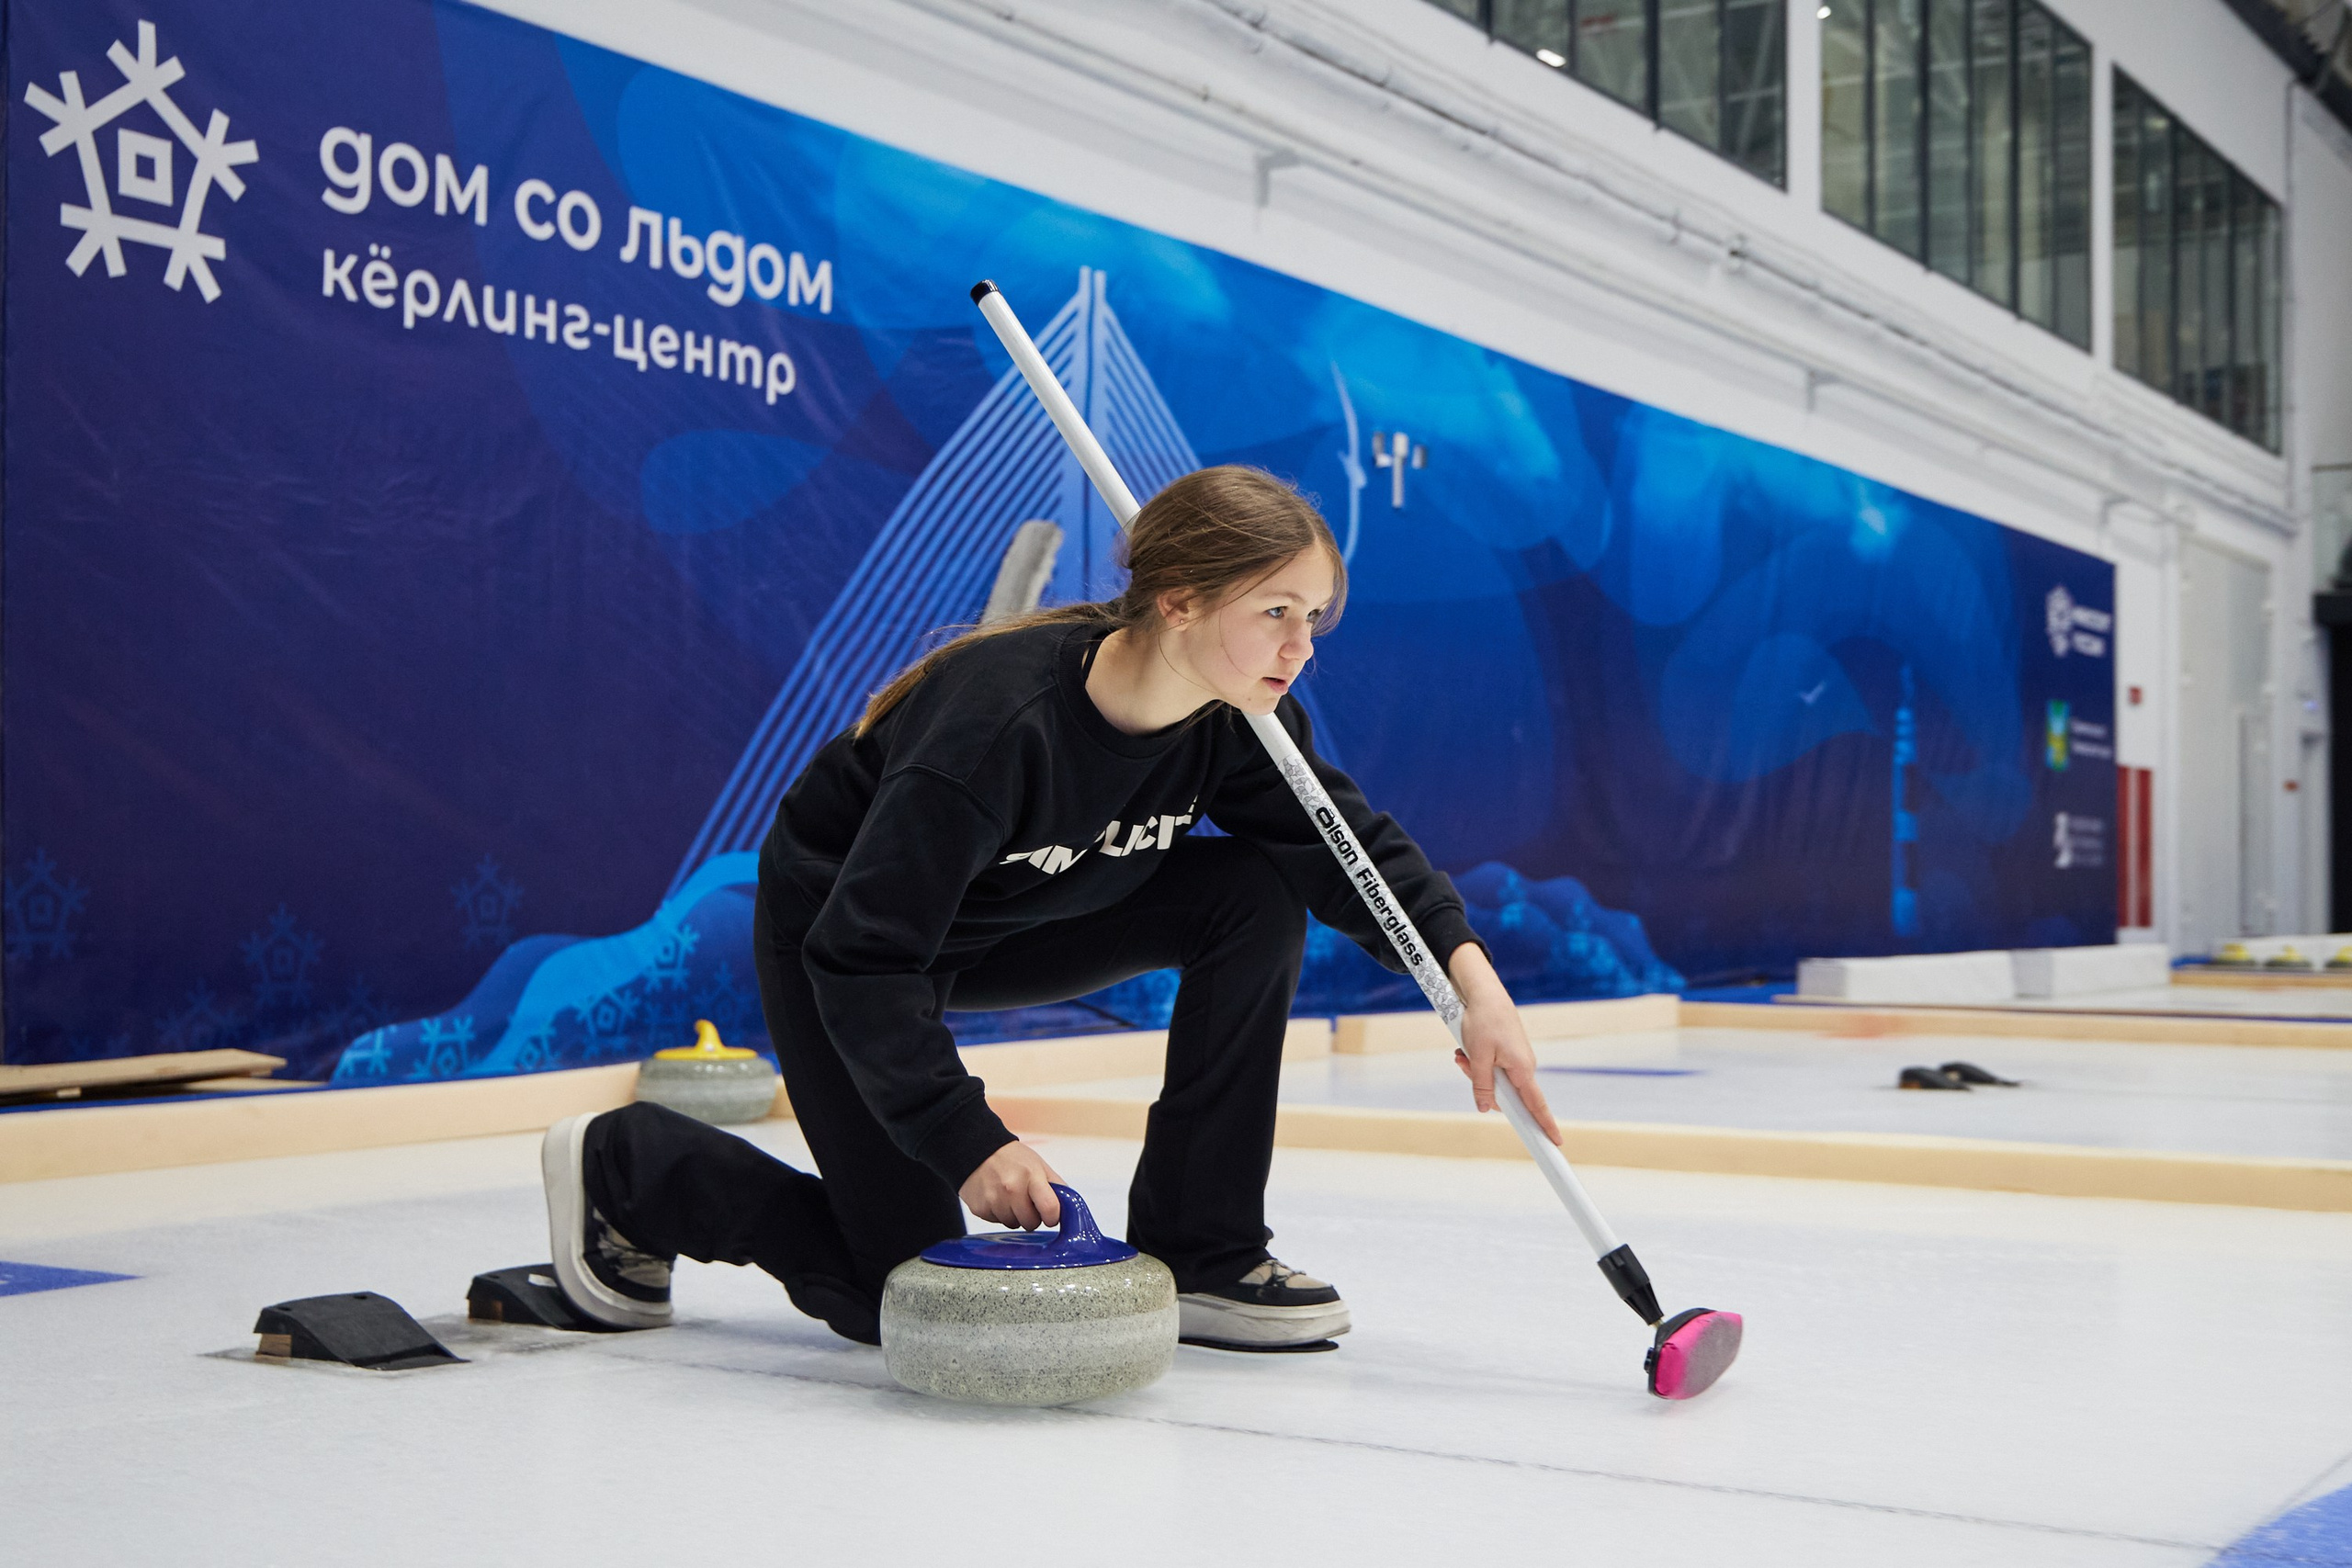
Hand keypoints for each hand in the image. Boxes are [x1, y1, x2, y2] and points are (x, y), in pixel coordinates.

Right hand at [959, 1141, 1064, 1229]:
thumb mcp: (1039, 1165)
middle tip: (1025, 1200)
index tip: (1050, 1215)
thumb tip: (1070, 1209)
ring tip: (1008, 1196)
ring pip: (1013, 1224)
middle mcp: (1011, 1189)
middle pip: (1031, 1223)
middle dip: (1031, 1216)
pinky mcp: (979, 1208)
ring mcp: (994, 1200)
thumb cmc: (1013, 1158)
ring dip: (1013, 1215)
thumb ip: (1056, 1186)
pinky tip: (995, 1197)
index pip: (1050, 1209)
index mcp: (1031, 1176)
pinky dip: (997, 1213)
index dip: (1052, 1217)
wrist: (977, 1149)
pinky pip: (996, 1222)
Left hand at [1447, 945, 1562, 1145]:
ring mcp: (1517, 1060)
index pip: (1537, 1105)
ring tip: (1461, 1053)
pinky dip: (1478, 1063)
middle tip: (1463, 1063)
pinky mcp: (1509, 1053)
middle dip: (1481, 1086)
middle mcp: (1524, 1067)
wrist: (1486, 993)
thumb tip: (1486, 1108)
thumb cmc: (1483, 1022)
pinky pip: (1494, 1068)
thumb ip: (1482, 1085)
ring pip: (1496, 1081)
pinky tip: (1465, 1050)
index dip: (1545, 1125)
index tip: (1556, 1143)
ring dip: (1476, 1071)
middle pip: (1506, 1095)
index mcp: (1522, 1069)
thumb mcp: (1478, 1057)